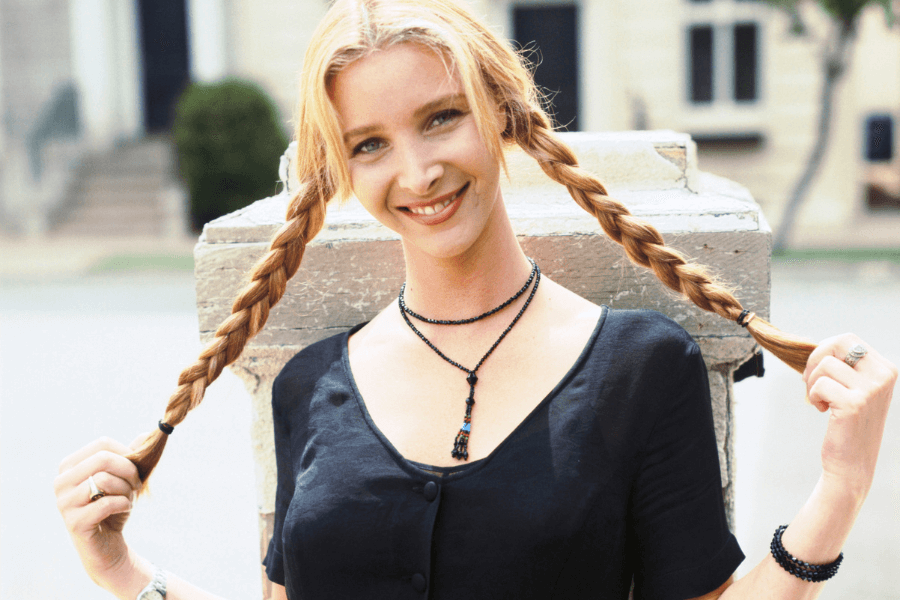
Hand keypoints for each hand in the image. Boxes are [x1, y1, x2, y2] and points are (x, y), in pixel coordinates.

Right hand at [54, 436, 145, 591]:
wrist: (106, 545)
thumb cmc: (112, 508)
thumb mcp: (123, 479)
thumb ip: (130, 457)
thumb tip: (147, 435)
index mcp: (69, 466)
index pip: (102, 444)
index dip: (127, 453)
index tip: (136, 468)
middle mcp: (61, 482)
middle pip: (103, 459)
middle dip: (129, 470)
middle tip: (136, 484)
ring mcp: (64, 503)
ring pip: (104, 480)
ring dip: (127, 488)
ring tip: (129, 497)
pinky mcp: (74, 522)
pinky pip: (107, 503)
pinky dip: (124, 503)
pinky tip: (125, 508)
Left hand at [803, 334, 896, 498]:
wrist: (852, 463)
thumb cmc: (848, 423)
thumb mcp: (855, 389)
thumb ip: (846, 366)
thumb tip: (821, 345)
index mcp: (886, 369)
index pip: (848, 339)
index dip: (825, 350)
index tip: (818, 371)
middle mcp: (883, 376)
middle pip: (838, 342)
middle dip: (815, 359)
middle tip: (811, 382)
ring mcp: (871, 390)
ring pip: (825, 364)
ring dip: (813, 382)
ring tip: (821, 400)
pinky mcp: (854, 403)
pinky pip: (819, 384)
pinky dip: (813, 396)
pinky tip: (823, 410)